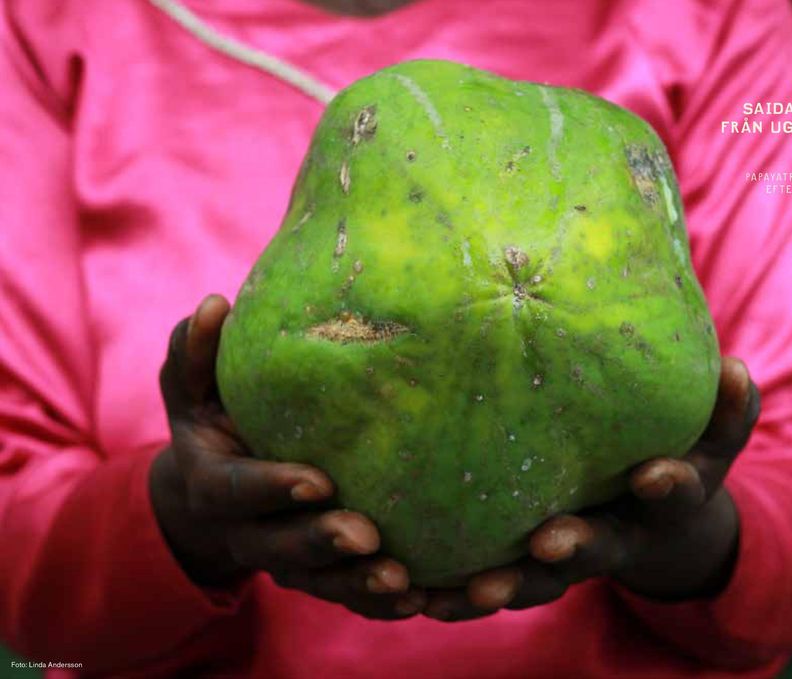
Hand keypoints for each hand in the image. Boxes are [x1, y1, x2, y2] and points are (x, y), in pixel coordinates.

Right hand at [149, 295, 424, 618]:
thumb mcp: (193, 388)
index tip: (317, 481)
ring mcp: (283, 560)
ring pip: (318, 583)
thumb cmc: (214, 420)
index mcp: (215, 484)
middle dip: (321, 544)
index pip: (237, 491)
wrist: (214, 491)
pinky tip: (421, 598)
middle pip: (280, 548)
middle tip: (366, 536)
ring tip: (403, 581)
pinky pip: (346, 596)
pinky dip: (379, 603)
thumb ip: (197, 354)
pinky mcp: (317, 575)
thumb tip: (216, 305)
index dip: (272, 489)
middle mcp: (247, 531)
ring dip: (357, 586)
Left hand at [422, 357, 760, 620]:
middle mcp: (618, 537)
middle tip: (550, 545)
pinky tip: (424, 599)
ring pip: (539, 582)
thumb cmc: (678, 455)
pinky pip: (492, 585)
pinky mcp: (527, 564)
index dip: (670, 488)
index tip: (654, 476)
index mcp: (664, 501)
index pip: (677, 493)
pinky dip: (459, 598)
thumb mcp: (712, 437)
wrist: (652, 518)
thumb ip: (728, 410)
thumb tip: (737, 367)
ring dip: (508, 587)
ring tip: (473, 590)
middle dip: (575, 550)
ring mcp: (571, 556)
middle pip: (598, 552)